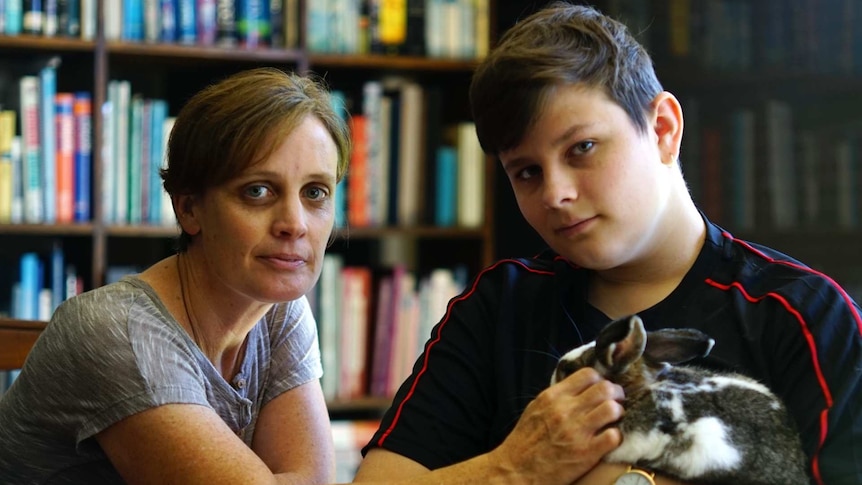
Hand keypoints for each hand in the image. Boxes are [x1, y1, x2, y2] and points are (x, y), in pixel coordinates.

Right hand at [488, 367, 624, 484]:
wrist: (517, 470)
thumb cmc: (525, 441)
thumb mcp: (535, 408)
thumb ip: (557, 396)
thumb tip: (579, 387)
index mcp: (552, 397)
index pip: (588, 374)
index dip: (600, 379)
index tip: (601, 388)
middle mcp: (566, 411)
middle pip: (605, 388)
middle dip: (616, 393)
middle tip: (616, 401)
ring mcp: (577, 432)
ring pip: (612, 409)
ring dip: (618, 413)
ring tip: (614, 420)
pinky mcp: (586, 453)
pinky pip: (614, 436)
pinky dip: (616, 436)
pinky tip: (609, 439)